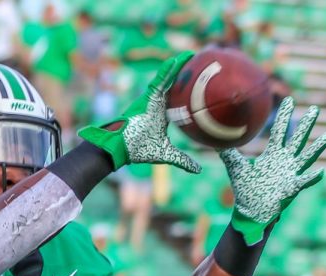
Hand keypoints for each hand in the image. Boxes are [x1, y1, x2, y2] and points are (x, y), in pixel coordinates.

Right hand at [78, 54, 201, 172]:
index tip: (204, 81)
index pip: (180, 98)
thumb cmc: (139, 150)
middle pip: (177, 85)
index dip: (191, 89)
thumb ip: (183, 160)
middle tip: (204, 60)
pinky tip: (177, 60)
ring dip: (180, 66)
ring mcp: (153, 99)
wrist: (121, 148)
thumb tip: (198, 170)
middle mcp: (159, 103)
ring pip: (169, 79)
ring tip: (193, 54)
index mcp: (164, 113)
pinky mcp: (147, 98)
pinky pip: (159, 82)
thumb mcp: (167, 153)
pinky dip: (167, 71)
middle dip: (188, 72)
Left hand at [220, 98, 325, 244]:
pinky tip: (320, 171)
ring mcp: (290, 174)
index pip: (279, 131)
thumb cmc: (246, 190)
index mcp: (272, 154)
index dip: (283, 116)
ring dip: (318, 147)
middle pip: (297, 139)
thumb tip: (213, 139)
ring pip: (306, 157)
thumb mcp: (236, 168)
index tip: (288, 99)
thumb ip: (227, 153)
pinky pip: (304, 182)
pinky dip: (312, 178)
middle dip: (306, 125)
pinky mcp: (292, 188)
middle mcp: (284, 161)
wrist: (250, 210)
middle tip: (315, 109)